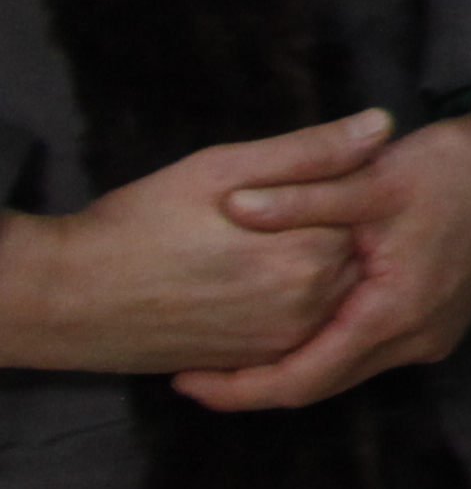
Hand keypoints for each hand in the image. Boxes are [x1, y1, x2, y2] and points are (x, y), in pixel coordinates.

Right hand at [0, 111, 383, 375]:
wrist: (69, 298)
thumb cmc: (140, 223)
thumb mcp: (220, 169)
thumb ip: (308, 151)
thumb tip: (381, 125)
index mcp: (309, 251)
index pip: (365, 210)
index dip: (339, 189)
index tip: (303, 180)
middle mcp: (309, 304)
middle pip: (353, 255)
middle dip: (331, 230)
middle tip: (270, 218)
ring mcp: (284, 341)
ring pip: (332, 294)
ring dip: (312, 269)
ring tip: (255, 247)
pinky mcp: (257, 363)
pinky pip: (302, 331)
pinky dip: (293, 305)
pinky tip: (253, 281)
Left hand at [183, 101, 470, 411]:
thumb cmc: (457, 167)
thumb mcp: (375, 177)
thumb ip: (302, 197)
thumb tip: (233, 205)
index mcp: (397, 313)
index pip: (303, 380)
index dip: (239, 389)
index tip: (185, 380)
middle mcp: (418, 339)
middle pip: (321, 385)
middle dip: (255, 385)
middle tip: (192, 370)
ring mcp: (433, 334)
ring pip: (344, 371)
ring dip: (290, 367)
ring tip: (230, 349)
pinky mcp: (438, 320)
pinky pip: (366, 352)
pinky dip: (323, 348)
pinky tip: (291, 324)